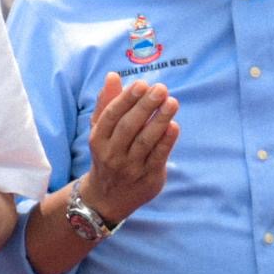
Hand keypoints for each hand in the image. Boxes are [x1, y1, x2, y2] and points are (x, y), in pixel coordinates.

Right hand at [81, 74, 177, 222]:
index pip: (112, 115)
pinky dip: (166, 141)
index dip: (126, 99)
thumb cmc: (107, 154)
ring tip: (172, 102)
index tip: (141, 83)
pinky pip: (158, 157)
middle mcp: (112, 154)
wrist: (107, 198)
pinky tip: (174, 126)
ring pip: (145, 141)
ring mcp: (130, 167)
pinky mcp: (148, 178)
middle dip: (145, 106)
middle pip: (129, 127)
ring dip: (160, 120)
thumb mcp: (101, 131)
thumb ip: (107, 103)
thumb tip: (112, 76)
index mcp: (98, 139)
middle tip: (161, 88)